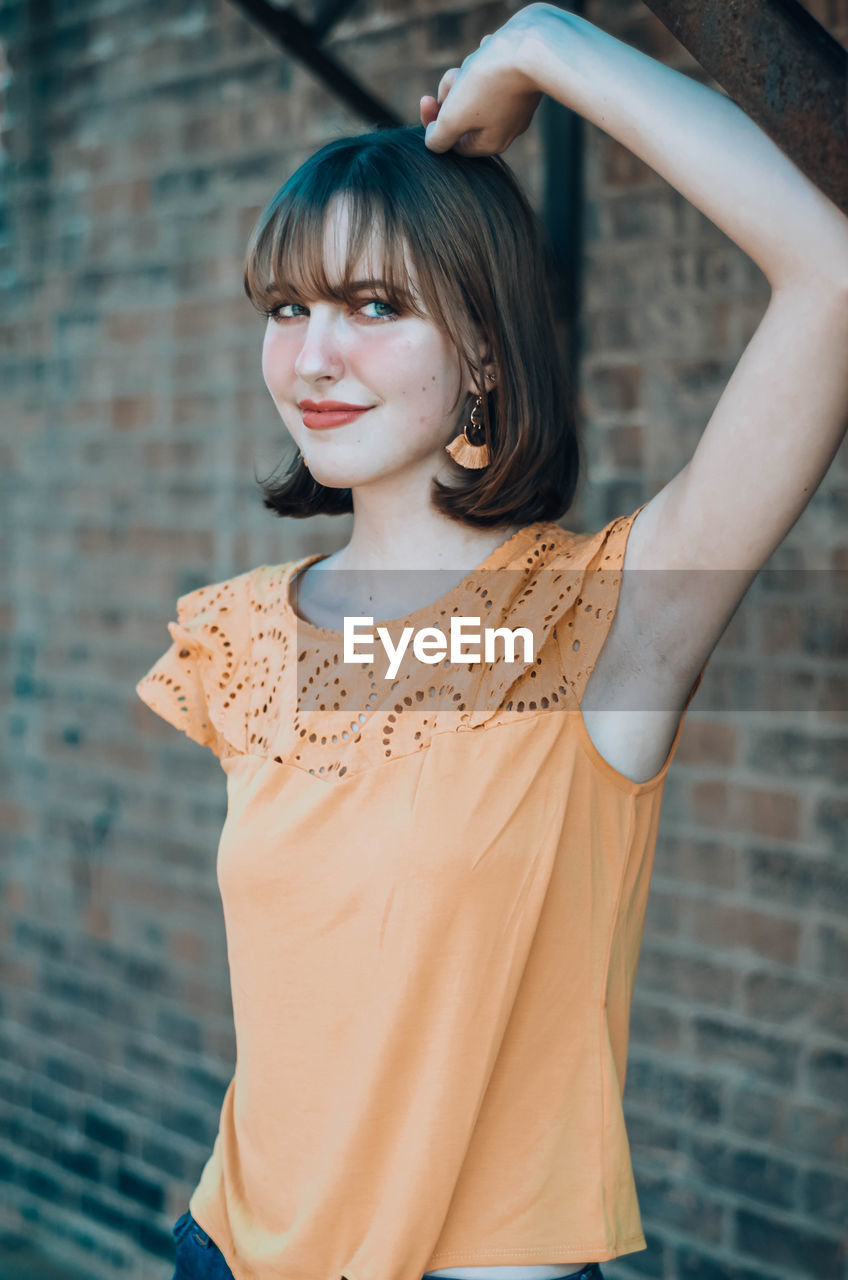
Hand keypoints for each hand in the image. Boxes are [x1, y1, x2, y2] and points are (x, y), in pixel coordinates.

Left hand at [419, 5, 547, 156]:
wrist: (533, 48)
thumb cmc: (490, 84)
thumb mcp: (453, 117)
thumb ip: (438, 138)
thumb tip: (433, 141)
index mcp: (490, 144)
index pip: (452, 142)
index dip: (435, 121)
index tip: (426, 99)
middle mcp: (506, 129)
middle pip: (463, 114)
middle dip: (453, 91)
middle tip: (456, 75)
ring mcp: (517, 105)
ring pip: (476, 90)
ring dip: (467, 73)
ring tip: (478, 58)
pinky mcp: (523, 81)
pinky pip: (494, 73)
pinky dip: (486, 61)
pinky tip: (490, 50)